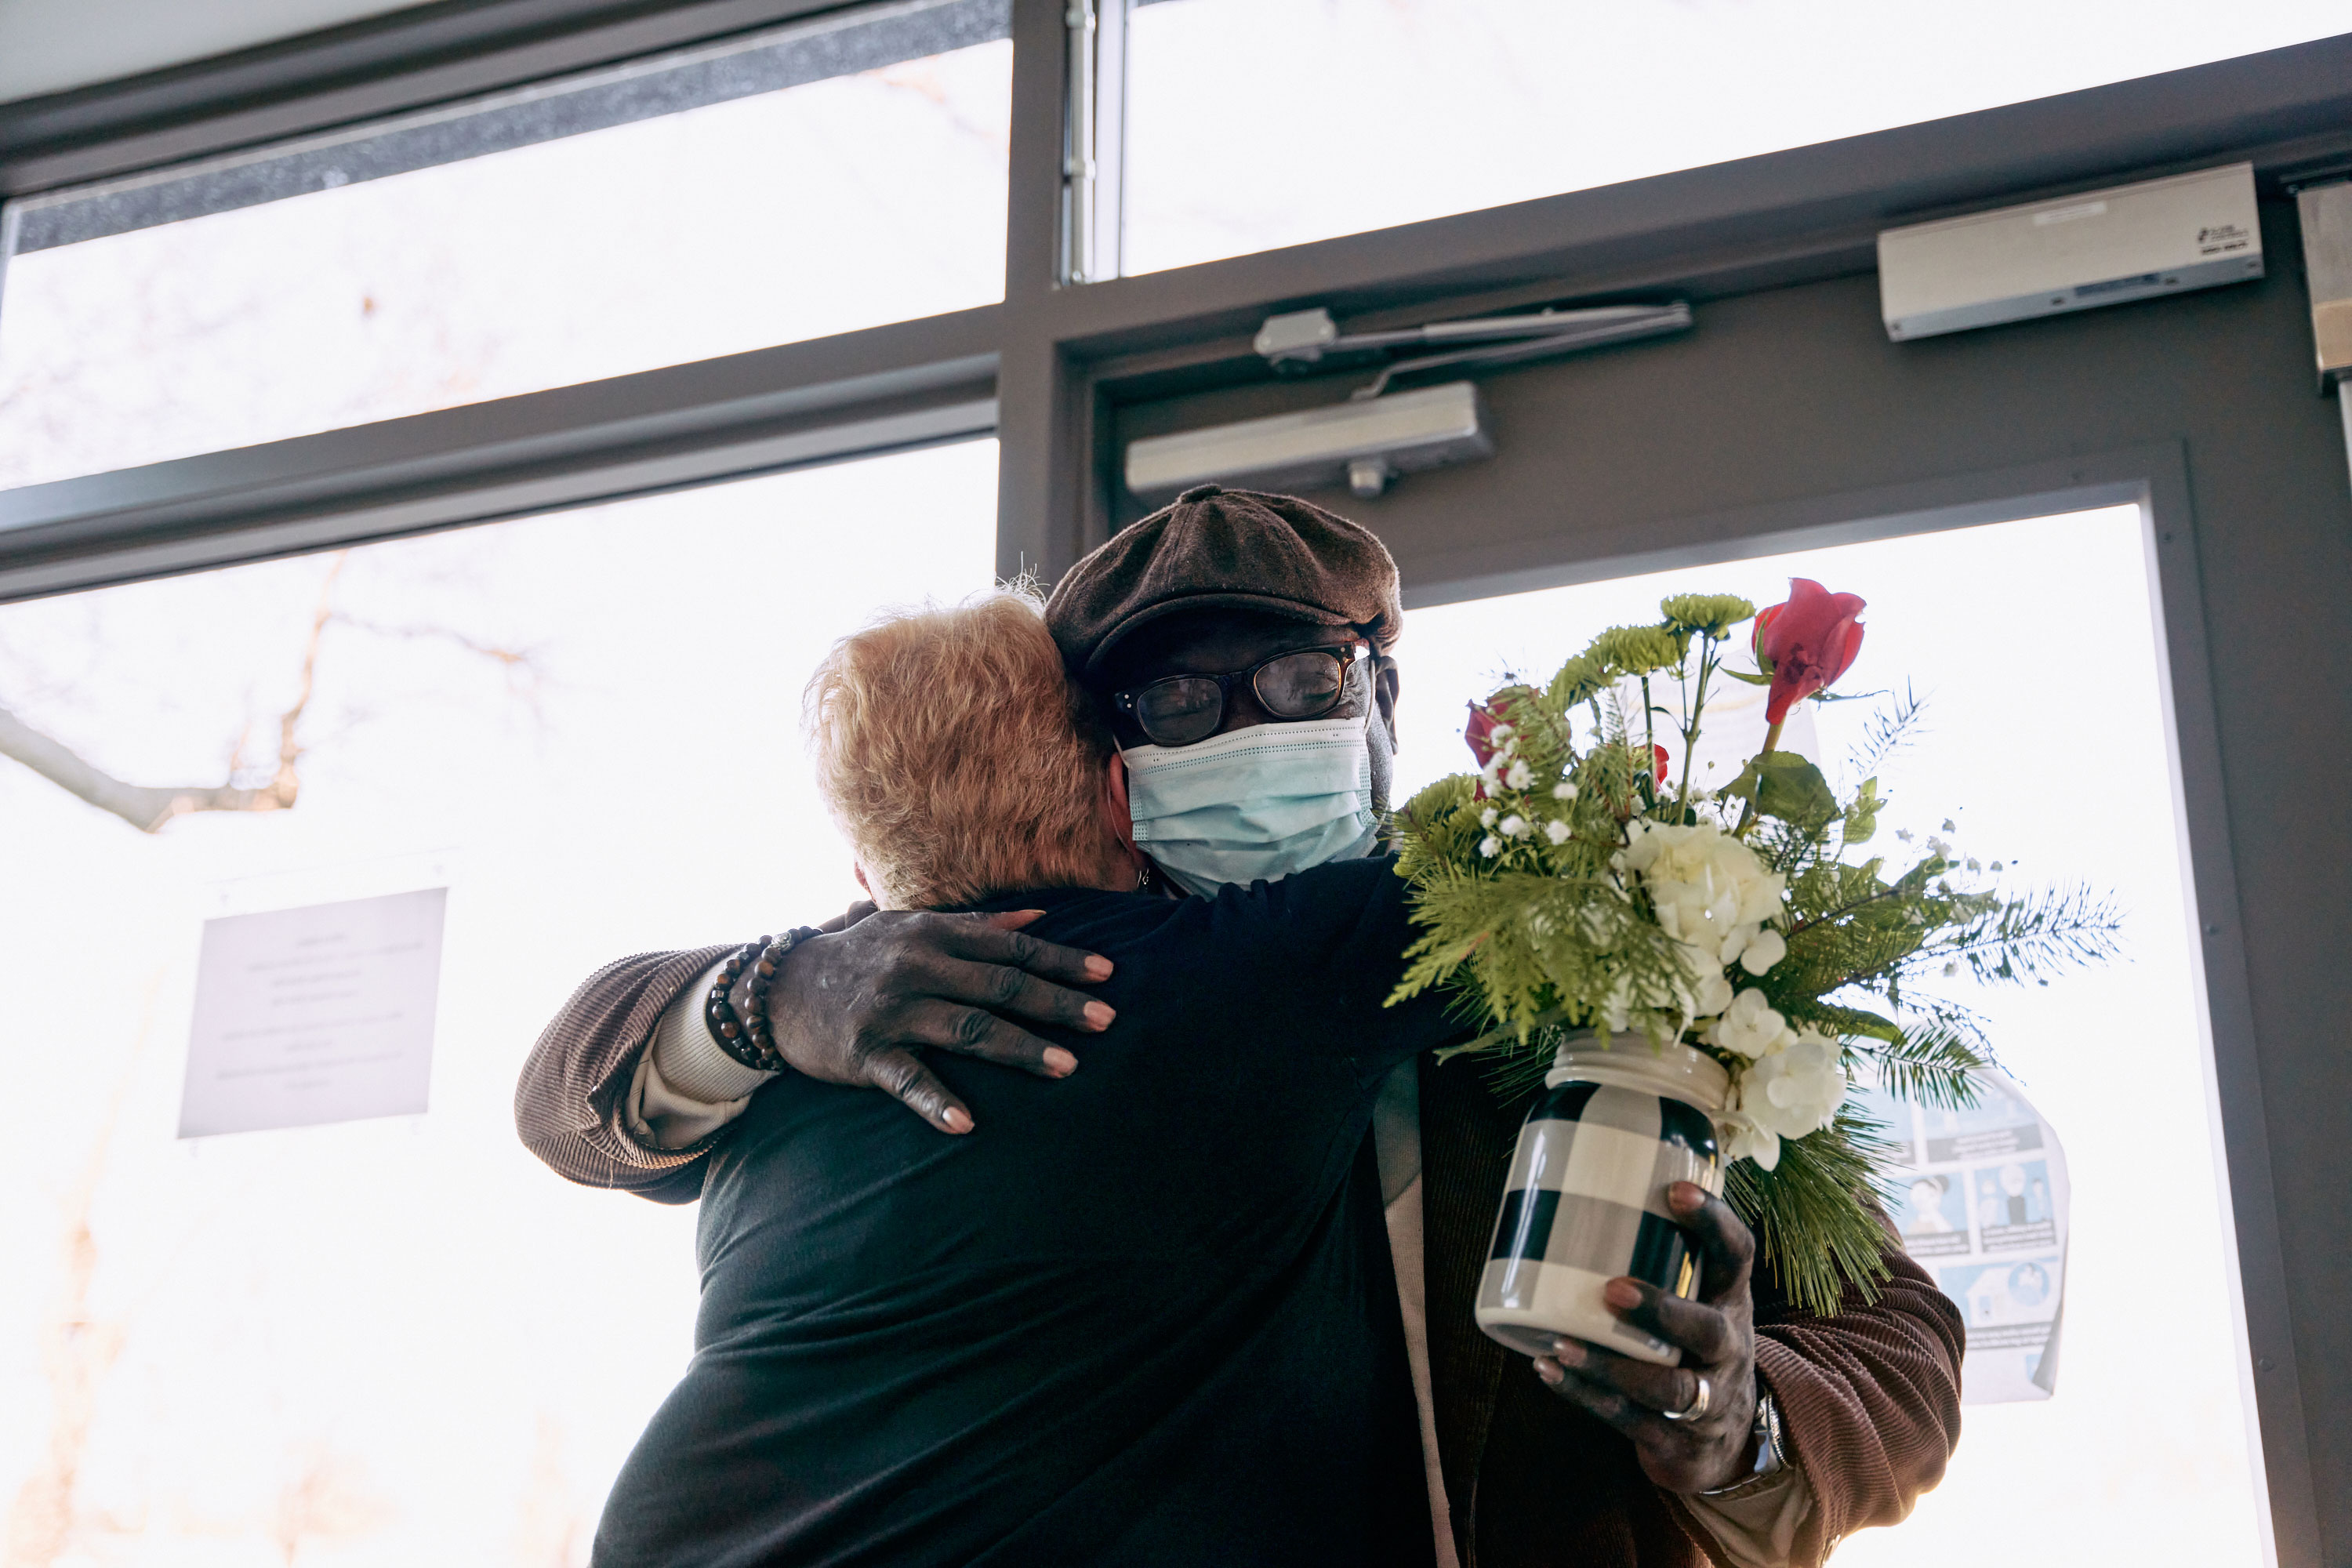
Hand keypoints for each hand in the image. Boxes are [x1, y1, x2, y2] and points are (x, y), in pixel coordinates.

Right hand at [747, 909, 1113, 1133]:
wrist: (779, 989)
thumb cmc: (860, 956)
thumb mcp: (913, 926)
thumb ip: (976, 924)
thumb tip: (1039, 916)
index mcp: (934, 933)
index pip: (1010, 947)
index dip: (1060, 961)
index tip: (1107, 976)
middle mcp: (917, 966)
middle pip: (1000, 986)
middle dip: (1056, 1004)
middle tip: (1106, 1022)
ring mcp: (891, 1010)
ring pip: (967, 1029)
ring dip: (1020, 1048)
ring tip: (1066, 1067)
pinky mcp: (864, 1052)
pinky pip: (907, 1079)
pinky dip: (936, 1101)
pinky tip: (967, 1123)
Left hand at [1531, 1180, 1760, 1494]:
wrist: (1723, 1438)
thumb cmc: (1690, 1341)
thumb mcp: (1696, 1297)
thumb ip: (1657, 1254)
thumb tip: (1574, 1182)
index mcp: (1730, 1301)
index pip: (1737, 1255)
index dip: (1714, 1222)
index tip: (1676, 1190)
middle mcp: (1727, 1349)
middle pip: (1708, 1331)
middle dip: (1662, 1311)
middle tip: (1611, 1289)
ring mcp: (1706, 1399)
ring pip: (1668, 1389)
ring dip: (1612, 1367)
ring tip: (1562, 1343)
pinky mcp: (1675, 1438)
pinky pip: (1630, 1420)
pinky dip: (1585, 1396)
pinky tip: (1549, 1369)